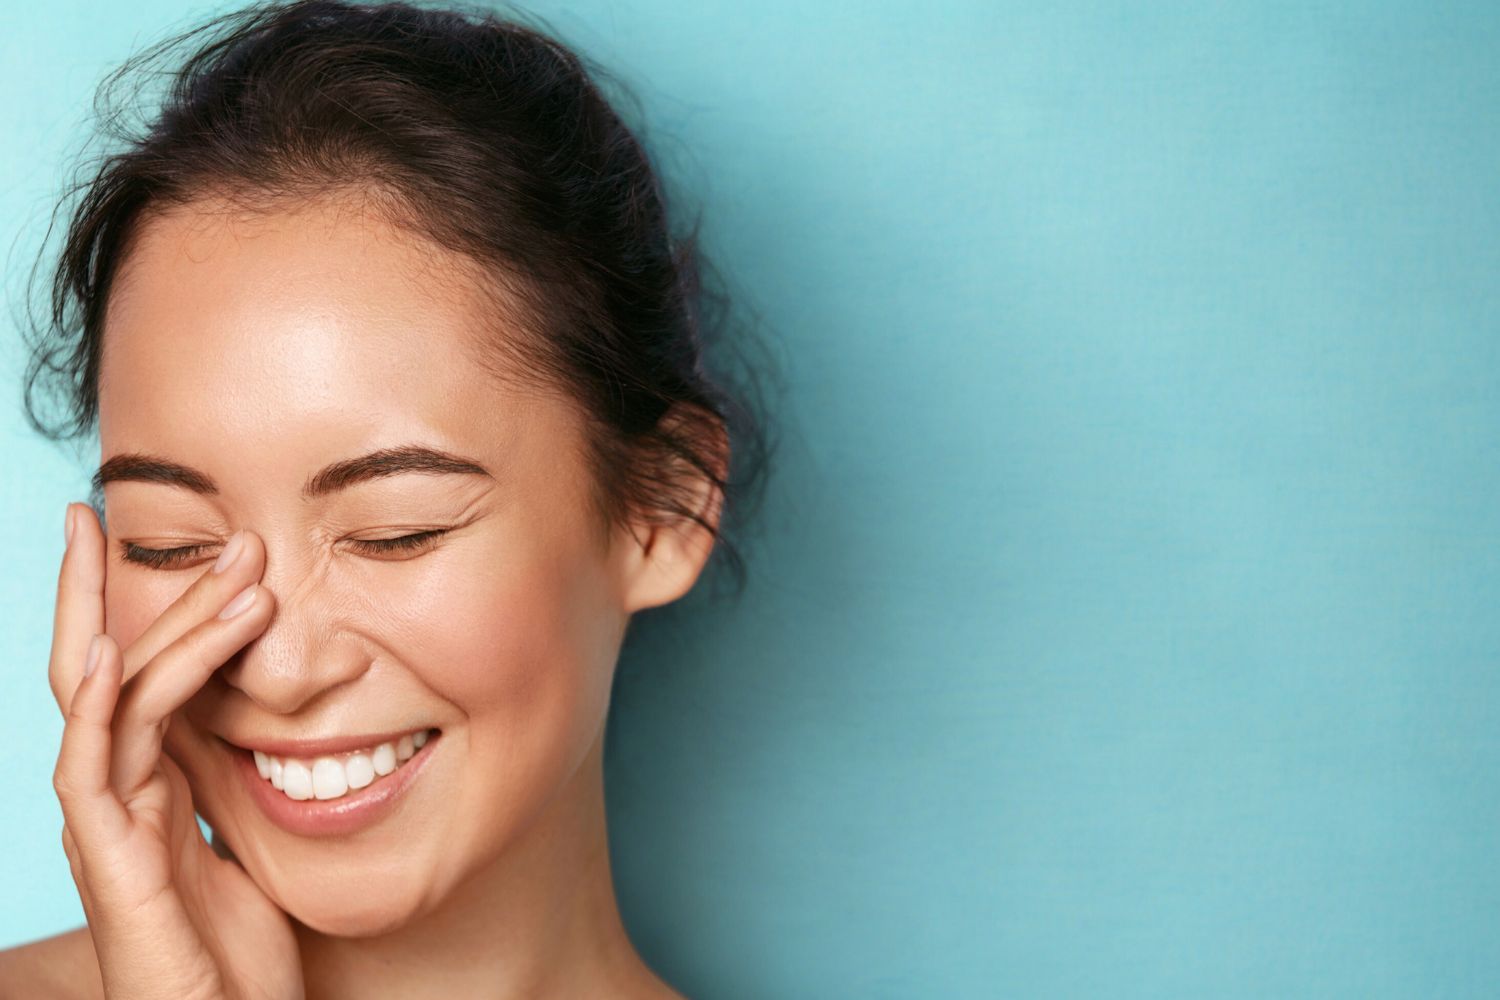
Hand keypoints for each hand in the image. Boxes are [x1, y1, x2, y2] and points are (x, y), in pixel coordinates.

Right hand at [49, 503, 303, 999]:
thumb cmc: (241, 953)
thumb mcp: (247, 837)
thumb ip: (234, 775)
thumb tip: (268, 712)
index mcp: (150, 782)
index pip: (137, 672)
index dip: (144, 602)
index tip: (171, 536)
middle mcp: (117, 792)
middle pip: (111, 666)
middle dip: (141, 590)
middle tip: (190, 525)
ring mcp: (105, 823)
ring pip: (116, 698)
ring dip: (171, 628)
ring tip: (238, 574)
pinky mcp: (108, 862)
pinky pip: (92, 767)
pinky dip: (99, 705)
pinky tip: (113, 650)